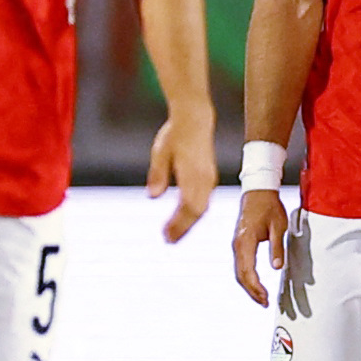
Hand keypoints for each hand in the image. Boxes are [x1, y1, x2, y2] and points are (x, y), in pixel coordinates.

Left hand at [150, 114, 214, 243]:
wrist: (195, 120)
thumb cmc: (175, 134)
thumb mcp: (160, 151)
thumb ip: (157, 174)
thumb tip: (152, 197)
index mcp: (192, 173)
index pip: (188, 206)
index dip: (178, 223)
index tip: (165, 235)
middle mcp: (204, 179)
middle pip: (197, 211)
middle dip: (183, 228)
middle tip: (167, 241)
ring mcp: (209, 179)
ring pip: (202, 208)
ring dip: (188, 223)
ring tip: (173, 235)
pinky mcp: (209, 178)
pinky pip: (204, 202)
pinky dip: (193, 214)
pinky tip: (183, 218)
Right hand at [231, 187, 289, 305]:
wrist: (257, 192)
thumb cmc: (270, 207)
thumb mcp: (278, 226)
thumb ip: (277, 247)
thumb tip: (277, 267)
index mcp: (246, 241)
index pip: (248, 271)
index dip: (256, 287)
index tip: (266, 298)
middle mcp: (237, 245)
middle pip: (241, 275)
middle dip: (252, 291)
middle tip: (265, 303)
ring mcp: (236, 245)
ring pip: (239, 272)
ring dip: (249, 287)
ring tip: (261, 298)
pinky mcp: (239, 244)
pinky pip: (240, 266)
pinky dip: (247, 278)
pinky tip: (256, 284)